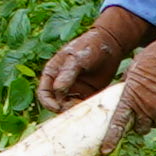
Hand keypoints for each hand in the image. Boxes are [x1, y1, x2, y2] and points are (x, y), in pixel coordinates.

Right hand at [38, 9, 153, 111]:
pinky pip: (84, 105)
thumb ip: (67, 74)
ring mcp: (75, 90)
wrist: (111, 45)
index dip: (47, 102)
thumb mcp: (76, 58)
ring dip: (74, 110)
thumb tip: (57, 91)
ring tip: (85, 106)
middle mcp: (61, 84)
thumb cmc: (89, 47)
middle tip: (74, 108)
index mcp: (53, 73)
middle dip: (62, 109)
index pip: (43, 93)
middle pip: (56, 103)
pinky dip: (86, 109)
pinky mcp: (88, 94)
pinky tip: (92, 106)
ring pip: (69, 107)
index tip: (57, 108)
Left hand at [114, 9, 155, 137]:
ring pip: (155, 127)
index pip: (117, 123)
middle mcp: (143, 107)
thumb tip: (124, 94)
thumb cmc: (152, 57)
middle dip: (140, 122)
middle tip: (145, 112)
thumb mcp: (132, 70)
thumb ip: (128, 86)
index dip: (111, 139)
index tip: (106, 152)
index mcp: (129, 97)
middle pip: (138, 128)